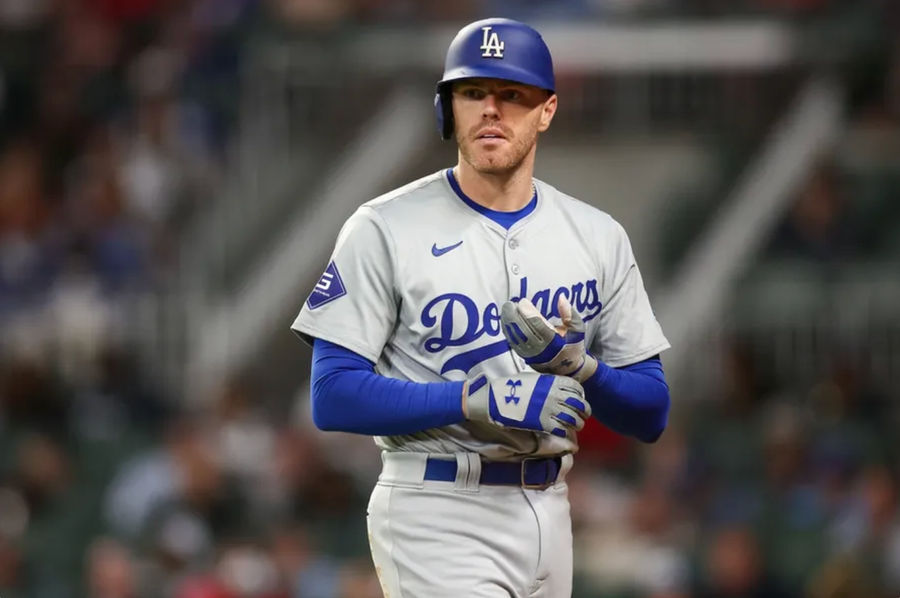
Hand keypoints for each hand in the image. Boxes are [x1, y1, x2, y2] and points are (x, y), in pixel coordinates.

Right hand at [463, 372, 589, 437]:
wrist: (496, 398)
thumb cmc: (511, 387)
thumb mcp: (532, 378)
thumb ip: (547, 382)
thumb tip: (556, 387)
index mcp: (552, 382)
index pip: (577, 388)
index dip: (581, 395)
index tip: (579, 399)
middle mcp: (554, 395)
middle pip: (580, 405)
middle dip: (584, 412)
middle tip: (582, 416)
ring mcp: (550, 410)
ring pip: (574, 420)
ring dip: (577, 424)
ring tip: (575, 426)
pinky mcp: (543, 424)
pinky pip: (562, 430)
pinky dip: (565, 432)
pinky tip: (562, 432)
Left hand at [500, 296, 597, 382]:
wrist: (568, 368)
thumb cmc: (573, 346)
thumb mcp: (577, 329)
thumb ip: (569, 313)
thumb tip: (561, 298)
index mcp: (556, 343)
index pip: (539, 326)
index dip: (529, 313)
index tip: (523, 302)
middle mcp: (543, 351)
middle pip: (524, 332)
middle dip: (515, 317)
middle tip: (510, 304)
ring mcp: (533, 356)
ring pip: (517, 339)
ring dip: (509, 324)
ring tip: (506, 310)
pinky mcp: (526, 358)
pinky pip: (514, 344)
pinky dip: (509, 332)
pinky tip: (506, 322)